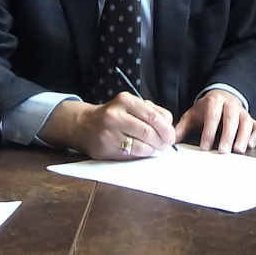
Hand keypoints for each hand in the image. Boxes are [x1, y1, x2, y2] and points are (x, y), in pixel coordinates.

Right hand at [38, 96, 175, 159]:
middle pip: (149, 132)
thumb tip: (171, 127)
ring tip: (155, 148)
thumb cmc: (114, 115)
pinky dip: (142, 154)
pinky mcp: (106, 148)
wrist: (83, 125)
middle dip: (162, 141)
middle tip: (166, 145)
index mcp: (126, 100)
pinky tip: (142, 151)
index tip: (172, 136)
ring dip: (153, 149)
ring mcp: (109, 133)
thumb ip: (152, 112)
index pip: (154, 116)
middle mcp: (116, 115)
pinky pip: (131, 155)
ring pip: (141, 146)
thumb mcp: (131, 105)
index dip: (167, 128)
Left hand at [174, 89, 255, 153]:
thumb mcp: (193, 114)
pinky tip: (250, 145)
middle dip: (227, 135)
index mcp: (215, 101)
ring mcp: (243, 112)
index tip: (205, 146)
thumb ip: (183, 126)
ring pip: (246, 122)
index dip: (209, 131)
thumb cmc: (206, 110)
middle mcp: (231, 105)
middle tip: (223, 151)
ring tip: (238, 150)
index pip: (213, 116)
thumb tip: (171, 139)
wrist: (222, 97)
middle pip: (231, 119)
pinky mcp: (252, 120)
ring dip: (243, 136)